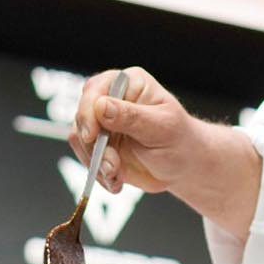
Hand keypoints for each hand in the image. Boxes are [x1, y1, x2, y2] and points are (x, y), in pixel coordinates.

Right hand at [69, 67, 261, 235]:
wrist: (183, 165)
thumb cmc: (179, 139)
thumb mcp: (161, 127)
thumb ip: (132, 117)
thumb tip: (100, 106)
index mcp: (128, 83)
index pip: (96, 89)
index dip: (88, 111)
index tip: (92, 135)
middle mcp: (111, 99)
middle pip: (82, 115)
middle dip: (93, 145)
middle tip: (111, 166)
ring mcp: (102, 124)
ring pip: (80, 139)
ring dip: (96, 162)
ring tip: (117, 175)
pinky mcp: (99, 146)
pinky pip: (86, 158)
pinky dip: (99, 173)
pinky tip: (117, 181)